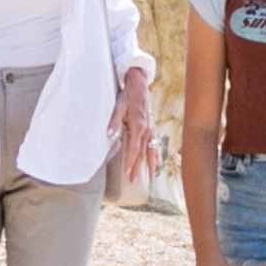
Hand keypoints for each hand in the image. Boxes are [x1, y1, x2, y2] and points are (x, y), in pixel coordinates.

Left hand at [113, 76, 159, 190]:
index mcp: (138, 125)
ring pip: (151, 150)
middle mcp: (147, 129)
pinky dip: (155, 154)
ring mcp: (151, 128)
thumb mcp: (118, 105)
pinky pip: (154, 144)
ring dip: (150, 163)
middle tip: (133, 180)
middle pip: (142, 152)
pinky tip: (155, 163)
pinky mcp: (152, 127)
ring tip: (151, 176)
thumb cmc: (128, 95)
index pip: (134, 148)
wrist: (139, 84)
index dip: (131, 161)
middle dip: (137, 167)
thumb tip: (109, 134)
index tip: (128, 173)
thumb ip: (114, 121)